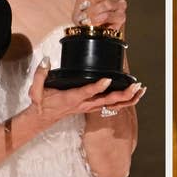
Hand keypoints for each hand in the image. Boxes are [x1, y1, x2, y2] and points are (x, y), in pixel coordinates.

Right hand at [26, 57, 143, 127]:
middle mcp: (84, 104)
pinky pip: (112, 106)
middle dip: (122, 94)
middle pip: (107, 101)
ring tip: (140, 89)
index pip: (86, 92)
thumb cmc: (41, 102)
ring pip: (112, 105)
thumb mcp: (35, 90)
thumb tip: (46, 60)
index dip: (97, 87)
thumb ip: (40, 75)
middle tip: (135, 85)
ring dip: (128, 98)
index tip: (108, 79)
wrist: (43, 117)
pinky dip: (124, 101)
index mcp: (71, 98)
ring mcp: (90, 107)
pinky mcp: (93, 107)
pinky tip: (135, 95)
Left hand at [72, 0, 126, 30]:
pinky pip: (109, 16)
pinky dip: (97, 19)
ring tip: (83, 16)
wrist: (85, 24)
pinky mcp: (121, 18)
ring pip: (108, 4)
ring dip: (93, 10)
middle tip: (83, 4)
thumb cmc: (85, 7)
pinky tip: (90, 21)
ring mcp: (121, 6)